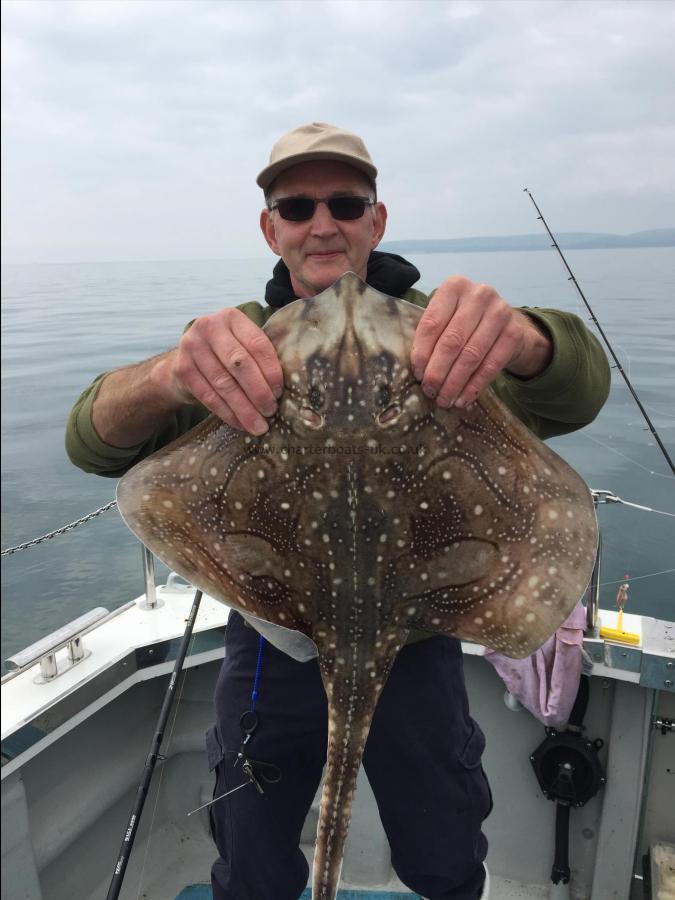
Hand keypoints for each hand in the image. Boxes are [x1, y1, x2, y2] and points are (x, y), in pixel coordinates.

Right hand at [155, 308, 283, 434]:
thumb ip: (260, 356)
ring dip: (244, 408)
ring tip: (259, 425)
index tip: (280, 393)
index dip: (271, 371)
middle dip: (258, 392)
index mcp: (232, 317)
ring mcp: (191, 346)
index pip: (257, 344)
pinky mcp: (182, 368)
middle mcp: (209, 326)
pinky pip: (208, 396)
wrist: (185, 361)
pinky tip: (240, 423)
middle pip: (240, 364)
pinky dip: (227, 413)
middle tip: (271, 411)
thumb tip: (291, 385)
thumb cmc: (224, 354)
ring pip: (224, 383)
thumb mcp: (241, 345)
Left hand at [410, 275, 551, 407]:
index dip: (422, 352)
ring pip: (471, 356)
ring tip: (444, 400)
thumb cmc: (466, 322)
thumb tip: (417, 370)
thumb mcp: (447, 317)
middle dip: (438, 371)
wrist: (507, 323)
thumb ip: (431, 334)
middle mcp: (479, 294)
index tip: (417, 374)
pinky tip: (463, 399)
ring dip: (455, 383)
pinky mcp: (514, 333)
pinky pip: (490, 366)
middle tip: (429, 391)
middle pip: (452, 341)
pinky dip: (474, 386)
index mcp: (455, 286)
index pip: (432, 323)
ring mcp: (500, 312)